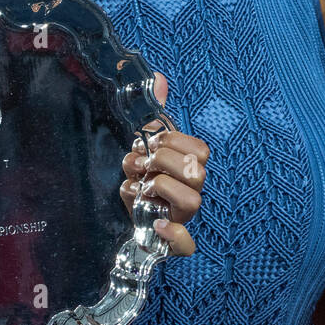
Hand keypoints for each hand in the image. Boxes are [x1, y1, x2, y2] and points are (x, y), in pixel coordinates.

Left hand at [119, 73, 208, 257]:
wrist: (124, 217)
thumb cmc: (141, 178)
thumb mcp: (144, 146)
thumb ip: (153, 115)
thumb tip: (159, 79)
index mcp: (189, 168)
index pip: (200, 150)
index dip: (174, 141)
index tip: (149, 141)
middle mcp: (191, 192)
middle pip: (196, 172)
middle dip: (162, 160)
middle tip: (141, 162)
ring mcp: (181, 218)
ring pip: (192, 202)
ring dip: (160, 186)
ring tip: (139, 184)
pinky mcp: (168, 243)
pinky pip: (186, 246)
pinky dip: (174, 237)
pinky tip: (156, 224)